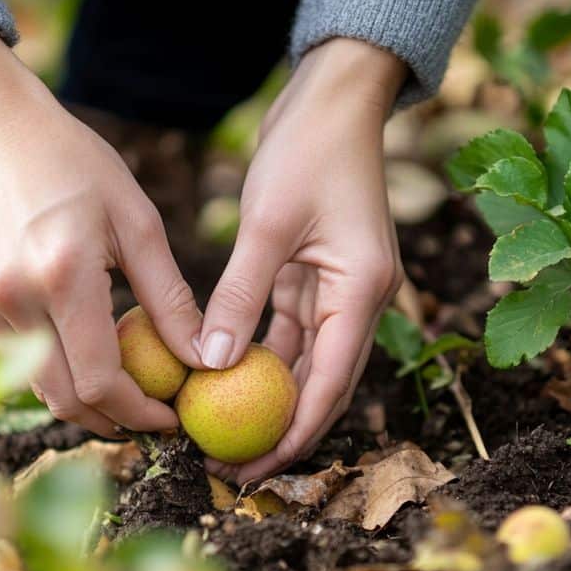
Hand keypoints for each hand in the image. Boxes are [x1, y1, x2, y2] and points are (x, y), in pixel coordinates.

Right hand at [0, 31, 201, 436]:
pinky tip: (83, 345)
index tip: (172, 416)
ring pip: (37, 384)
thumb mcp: (137, 222)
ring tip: (125, 386)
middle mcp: (13, 299)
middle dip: (113, 420)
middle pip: (66, 399)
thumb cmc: (75, 164)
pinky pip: (15, 355)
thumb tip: (205, 358)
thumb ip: (170, 298)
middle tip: (151, 417)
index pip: (102, 382)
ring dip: (82, 398)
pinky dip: (53, 365)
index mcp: (63, 277)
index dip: (140, 413)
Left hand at [201, 39, 406, 483]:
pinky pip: (292, 332)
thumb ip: (240, 296)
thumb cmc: (307, 150)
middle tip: (234, 468)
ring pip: (307, 363)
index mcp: (363, 290)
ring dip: (271, 399)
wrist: (333, 101)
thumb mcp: (268, 224)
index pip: (333, 380)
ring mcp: (341, 290)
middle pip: (325, 383)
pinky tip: (224, 381)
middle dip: (285, 430)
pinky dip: (263, 358)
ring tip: (224, 435)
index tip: (260, 468)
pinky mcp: (319, 278)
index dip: (298, 431)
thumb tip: (207, 365)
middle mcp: (361, 299)